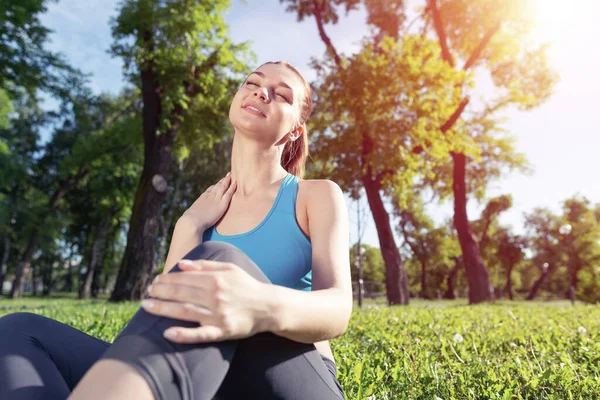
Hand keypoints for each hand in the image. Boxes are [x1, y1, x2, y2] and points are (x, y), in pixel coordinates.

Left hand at [142, 259, 272, 343]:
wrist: (268, 307)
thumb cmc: (247, 286)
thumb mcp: (229, 269)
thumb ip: (205, 265)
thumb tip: (181, 264)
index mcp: (216, 279)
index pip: (184, 279)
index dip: (166, 280)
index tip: (154, 281)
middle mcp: (215, 296)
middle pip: (181, 294)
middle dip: (160, 292)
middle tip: (146, 293)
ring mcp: (218, 315)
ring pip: (185, 312)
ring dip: (163, 308)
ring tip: (147, 306)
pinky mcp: (223, 332)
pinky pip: (200, 334)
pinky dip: (184, 334)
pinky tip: (168, 333)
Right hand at [181, 173, 236, 228]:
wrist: (192, 221)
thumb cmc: (189, 221)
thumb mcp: (191, 214)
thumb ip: (194, 213)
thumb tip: (191, 215)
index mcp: (202, 198)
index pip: (210, 190)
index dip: (215, 186)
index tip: (219, 183)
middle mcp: (209, 196)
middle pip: (218, 186)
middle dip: (223, 181)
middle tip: (228, 176)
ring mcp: (216, 199)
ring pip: (223, 187)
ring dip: (228, 181)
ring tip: (232, 176)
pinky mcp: (222, 204)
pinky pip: (228, 194)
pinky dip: (232, 188)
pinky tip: (236, 183)